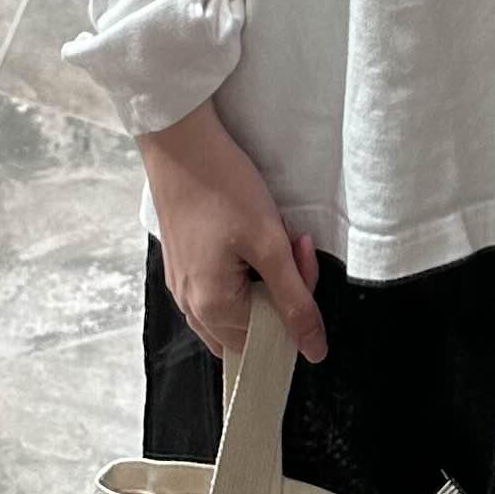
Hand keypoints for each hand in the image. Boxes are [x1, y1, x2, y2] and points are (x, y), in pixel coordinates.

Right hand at [142, 99, 326, 363]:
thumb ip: (295, 300)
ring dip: (263, 282)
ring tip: (270, 237)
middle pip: (252, 327)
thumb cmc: (223, 188)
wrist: (179, 142)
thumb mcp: (269, 243)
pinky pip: (219, 292)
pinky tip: (249, 238)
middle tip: (290, 243)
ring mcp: (181, 287)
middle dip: (281, 291)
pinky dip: (242, 274)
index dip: (297, 301)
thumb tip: (315, 351)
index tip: (300, 252)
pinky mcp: (181, 267)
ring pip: (237, 310)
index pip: (271, 335)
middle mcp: (190, 307)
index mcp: (211, 308)